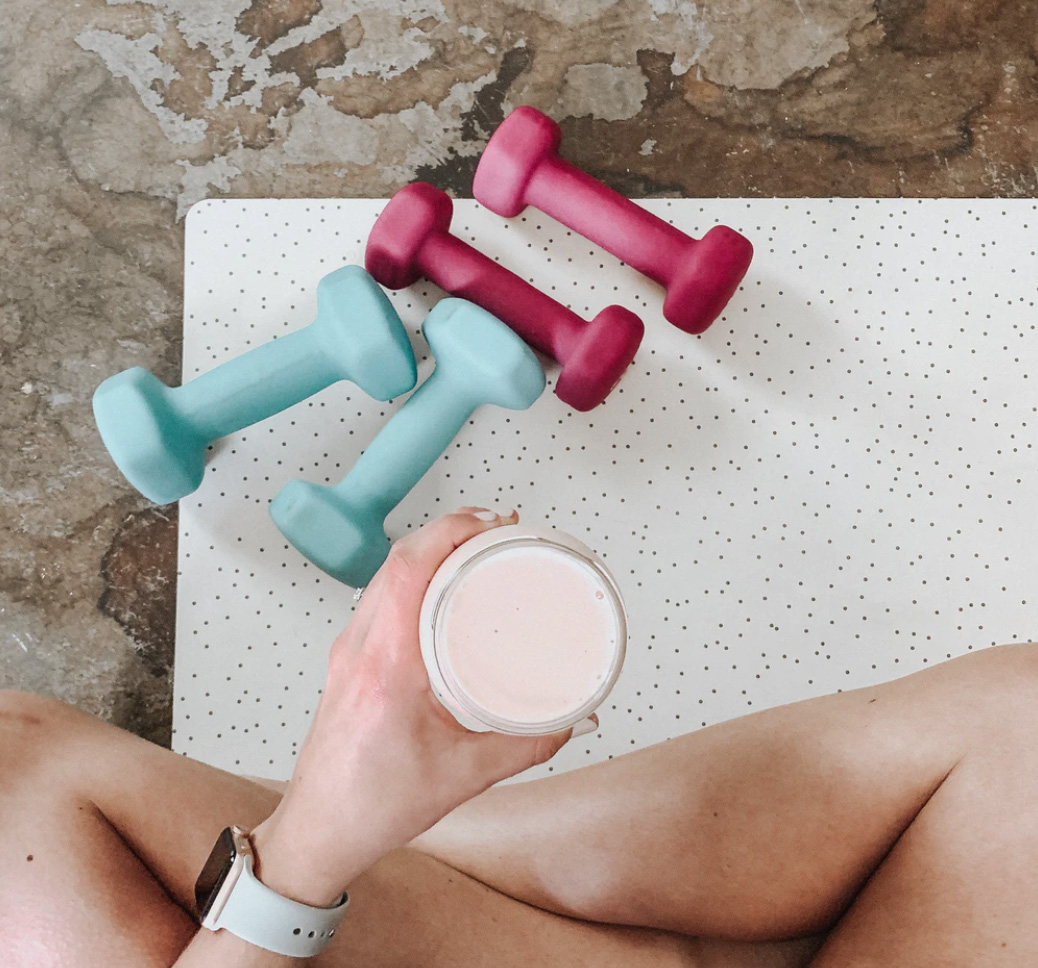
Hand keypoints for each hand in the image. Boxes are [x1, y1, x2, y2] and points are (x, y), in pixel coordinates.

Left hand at [251, 508, 578, 903]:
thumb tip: (574, 719)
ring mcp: (348, 650)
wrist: (320, 829)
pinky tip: (438, 585)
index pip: (408, 569)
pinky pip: (378, 595)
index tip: (490, 524)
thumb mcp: (466, 776)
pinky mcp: (348, 658)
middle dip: (449, 530)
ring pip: (384, 574)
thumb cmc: (372, 806)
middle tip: (495, 530)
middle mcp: (360, 648)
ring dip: (428, 549)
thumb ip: (529, 745)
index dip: (450, 531)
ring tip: (472, 547)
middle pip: (397, 560)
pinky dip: (411, 575)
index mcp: (385, 667)